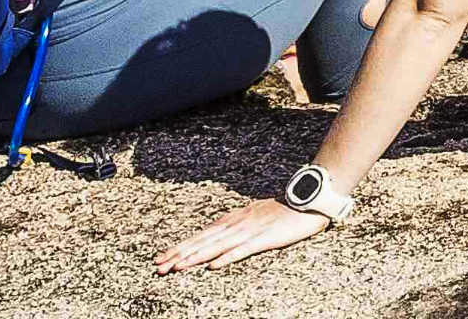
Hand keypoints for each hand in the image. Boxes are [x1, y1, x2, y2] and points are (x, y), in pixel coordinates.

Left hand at [155, 199, 332, 275]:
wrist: (309, 198)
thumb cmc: (285, 209)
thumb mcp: (255, 215)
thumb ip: (237, 225)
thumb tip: (219, 237)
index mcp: (233, 220)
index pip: (200, 236)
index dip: (179, 247)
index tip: (160, 258)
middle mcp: (237, 225)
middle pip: (202, 242)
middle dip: (179, 255)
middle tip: (158, 266)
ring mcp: (250, 231)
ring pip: (216, 246)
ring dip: (195, 257)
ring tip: (176, 268)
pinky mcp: (265, 238)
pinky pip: (243, 250)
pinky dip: (227, 257)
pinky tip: (214, 265)